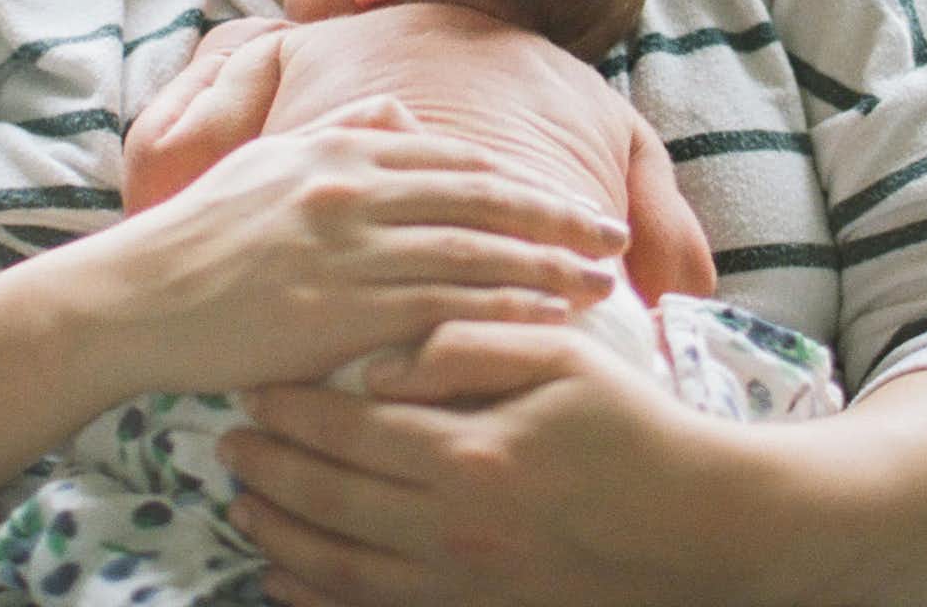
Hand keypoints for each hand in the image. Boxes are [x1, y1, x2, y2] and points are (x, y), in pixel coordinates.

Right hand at [76, 98, 630, 392]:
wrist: (135, 299)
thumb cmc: (200, 236)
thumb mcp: (268, 161)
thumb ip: (340, 133)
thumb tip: (396, 115)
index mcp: (340, 150)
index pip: (456, 161)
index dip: (522, 182)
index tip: (570, 203)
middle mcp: (353, 189)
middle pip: (482, 200)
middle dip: (557, 220)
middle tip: (611, 240)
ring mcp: (348, 250)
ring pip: (474, 254)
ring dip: (547, 270)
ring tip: (599, 287)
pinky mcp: (340, 311)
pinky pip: (442, 309)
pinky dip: (500, 314)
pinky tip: (541, 327)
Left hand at [220, 320, 748, 606]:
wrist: (699, 529)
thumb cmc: (634, 430)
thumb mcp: (565, 358)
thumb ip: (472, 343)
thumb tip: (382, 360)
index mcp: (471, 451)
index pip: (352, 426)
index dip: (294, 408)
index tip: (255, 388)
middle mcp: (453, 525)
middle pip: (329, 498)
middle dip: (270, 468)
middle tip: (227, 443)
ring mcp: (459, 582)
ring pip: (337, 564)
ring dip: (280, 533)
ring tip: (245, 502)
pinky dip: (317, 598)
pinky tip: (286, 578)